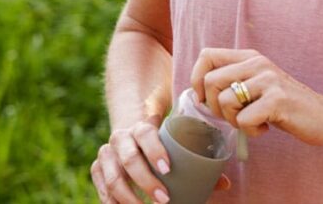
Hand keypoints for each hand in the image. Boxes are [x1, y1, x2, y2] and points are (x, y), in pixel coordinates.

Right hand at [89, 117, 231, 202]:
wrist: (130, 134)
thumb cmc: (162, 143)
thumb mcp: (175, 144)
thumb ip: (197, 161)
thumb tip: (225, 184)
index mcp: (141, 126)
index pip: (146, 134)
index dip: (156, 150)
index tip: (169, 169)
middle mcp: (120, 138)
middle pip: (129, 159)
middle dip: (146, 181)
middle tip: (165, 198)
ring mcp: (106, 153)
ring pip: (113, 178)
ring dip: (129, 198)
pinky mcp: (97, 169)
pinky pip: (102, 189)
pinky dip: (113, 202)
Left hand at [190, 48, 322, 152]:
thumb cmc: (285, 105)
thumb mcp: (258, 85)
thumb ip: (233, 82)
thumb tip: (196, 94)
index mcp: (250, 57)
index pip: (206, 55)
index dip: (196, 79)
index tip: (206, 99)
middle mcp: (258, 63)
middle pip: (211, 81)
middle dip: (215, 108)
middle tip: (234, 117)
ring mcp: (269, 79)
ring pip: (225, 102)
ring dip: (234, 121)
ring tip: (253, 122)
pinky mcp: (277, 99)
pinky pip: (244, 120)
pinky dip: (251, 132)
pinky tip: (266, 128)